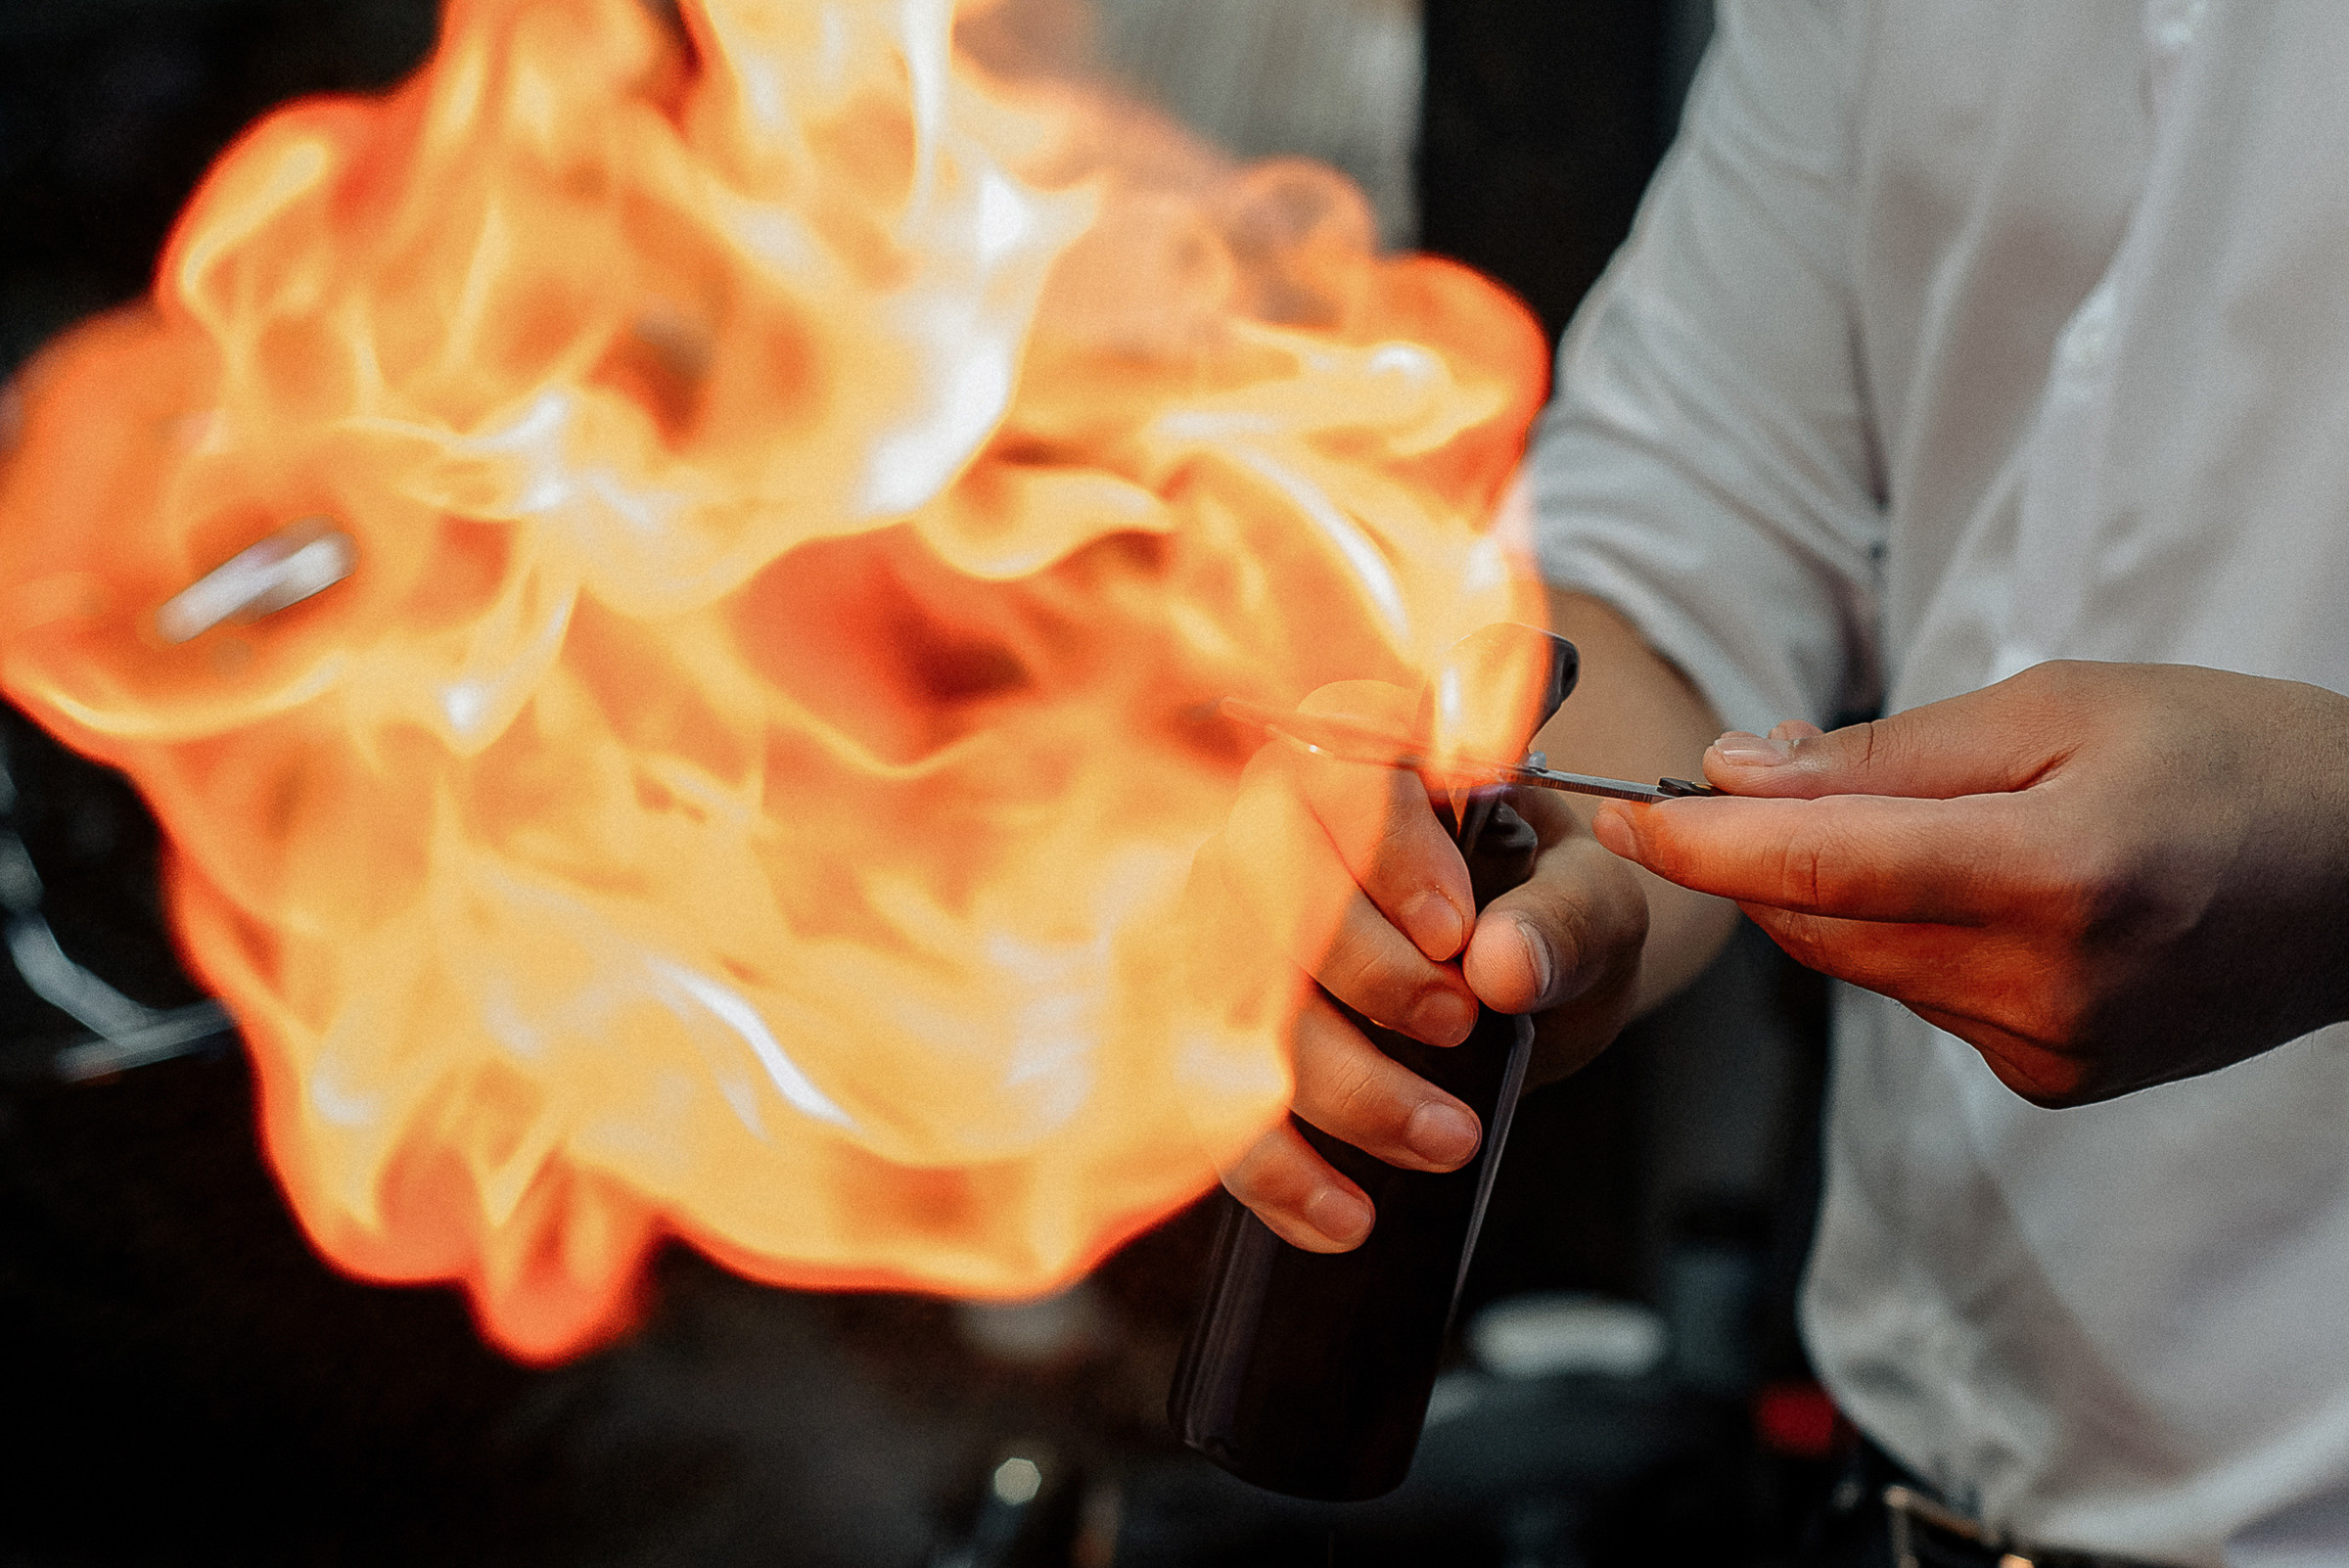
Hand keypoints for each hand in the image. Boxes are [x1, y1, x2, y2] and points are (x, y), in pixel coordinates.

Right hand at [1192, 681, 1648, 1251]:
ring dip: (1339, 1085)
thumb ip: (1563, 916)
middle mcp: (1269, 823)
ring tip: (1447, 1139)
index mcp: (1368, 751)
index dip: (1381, 850)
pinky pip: (1207, 1102)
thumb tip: (1504, 965)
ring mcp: (1223, 927)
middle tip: (1459, 1025)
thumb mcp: (1595, 899)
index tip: (1454, 931)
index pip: (1334, 769)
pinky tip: (1346, 1216)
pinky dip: (1276, 1171)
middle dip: (1359, 968)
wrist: (1515, 983)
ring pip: (1234, 996)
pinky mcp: (1211, 1029)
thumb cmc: (1544, 907)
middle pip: (1259, 876)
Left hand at [1590, 661, 2348, 1105]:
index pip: (1817, 869)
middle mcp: (2045, 985)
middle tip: (1736, 783)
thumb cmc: (2232, 756)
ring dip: (1828, 895)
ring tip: (1880, 816)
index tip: (1622, 819)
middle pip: (1820, 926)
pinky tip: (1963, 887)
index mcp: (2053, 874)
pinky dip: (1902, 939)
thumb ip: (1886, 754)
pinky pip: (1923, 1000)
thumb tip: (1739, 773)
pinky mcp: (2056, 1080)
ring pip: (1861, 967)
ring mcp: (2052, 1049)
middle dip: (1752, 859)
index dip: (1699, 846)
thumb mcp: (2060, 706)